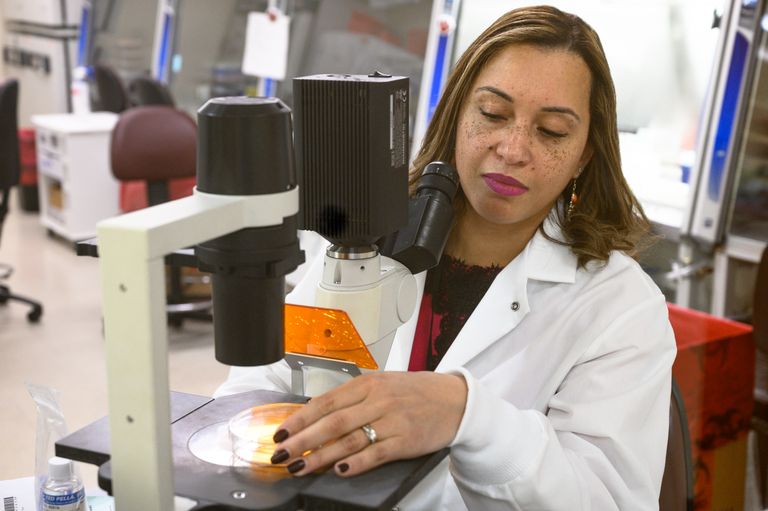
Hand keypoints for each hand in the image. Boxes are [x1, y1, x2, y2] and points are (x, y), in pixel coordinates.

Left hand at [270, 371, 467, 476]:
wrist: (454, 400)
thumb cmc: (415, 392)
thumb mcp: (382, 384)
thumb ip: (352, 398)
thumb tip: (316, 413)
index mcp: (367, 384)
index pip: (325, 402)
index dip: (300, 418)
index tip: (281, 431)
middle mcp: (377, 400)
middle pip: (332, 422)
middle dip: (303, 440)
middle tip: (282, 453)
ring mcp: (391, 421)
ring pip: (349, 440)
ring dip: (321, 456)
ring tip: (301, 467)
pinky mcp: (405, 440)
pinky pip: (376, 453)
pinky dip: (356, 463)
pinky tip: (340, 471)